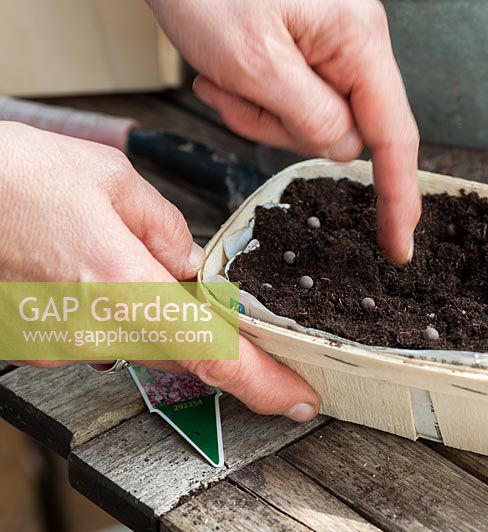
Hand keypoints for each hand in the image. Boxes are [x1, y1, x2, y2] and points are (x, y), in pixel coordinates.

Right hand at [1, 122, 318, 420]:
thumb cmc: (18, 176)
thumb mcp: (116, 180)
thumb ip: (167, 231)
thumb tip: (195, 266)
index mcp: (124, 283)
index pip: (212, 354)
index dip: (264, 384)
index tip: (299, 400)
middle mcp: (94, 327)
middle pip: (183, 353)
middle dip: (208, 332)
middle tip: (210, 298)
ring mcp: (63, 345)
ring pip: (142, 345)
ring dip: (156, 317)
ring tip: (123, 261)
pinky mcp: (41, 347)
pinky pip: (102, 340)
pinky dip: (117, 315)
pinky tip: (95, 276)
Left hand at [147, 0, 420, 263]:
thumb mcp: (253, 60)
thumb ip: (310, 117)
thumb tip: (344, 151)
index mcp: (357, 39)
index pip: (394, 135)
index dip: (399, 196)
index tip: (399, 245)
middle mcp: (354, 41)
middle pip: (340, 130)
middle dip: (282, 130)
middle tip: (234, 94)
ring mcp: (329, 44)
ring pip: (308, 119)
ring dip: (258, 112)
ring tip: (221, 75)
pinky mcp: (304, 46)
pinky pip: (288, 98)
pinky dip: (252, 97)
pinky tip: (223, 68)